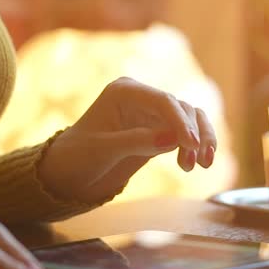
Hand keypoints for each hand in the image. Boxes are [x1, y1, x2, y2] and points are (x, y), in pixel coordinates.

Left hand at [38, 77, 216, 202]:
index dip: (181, 122)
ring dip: (201, 139)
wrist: (68, 176)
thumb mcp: (103, 150)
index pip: (162, 100)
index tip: (192, 145)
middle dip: (194, 133)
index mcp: (123, 92)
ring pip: (190, 119)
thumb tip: (173, 139)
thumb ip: (137, 141)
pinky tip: (194, 165)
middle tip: (198, 162)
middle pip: (182, 108)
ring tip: (201, 166)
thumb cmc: (77, 157)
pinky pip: (186, 134)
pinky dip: (195, 147)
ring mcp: (151, 115)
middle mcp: (141, 98)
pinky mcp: (158, 133)